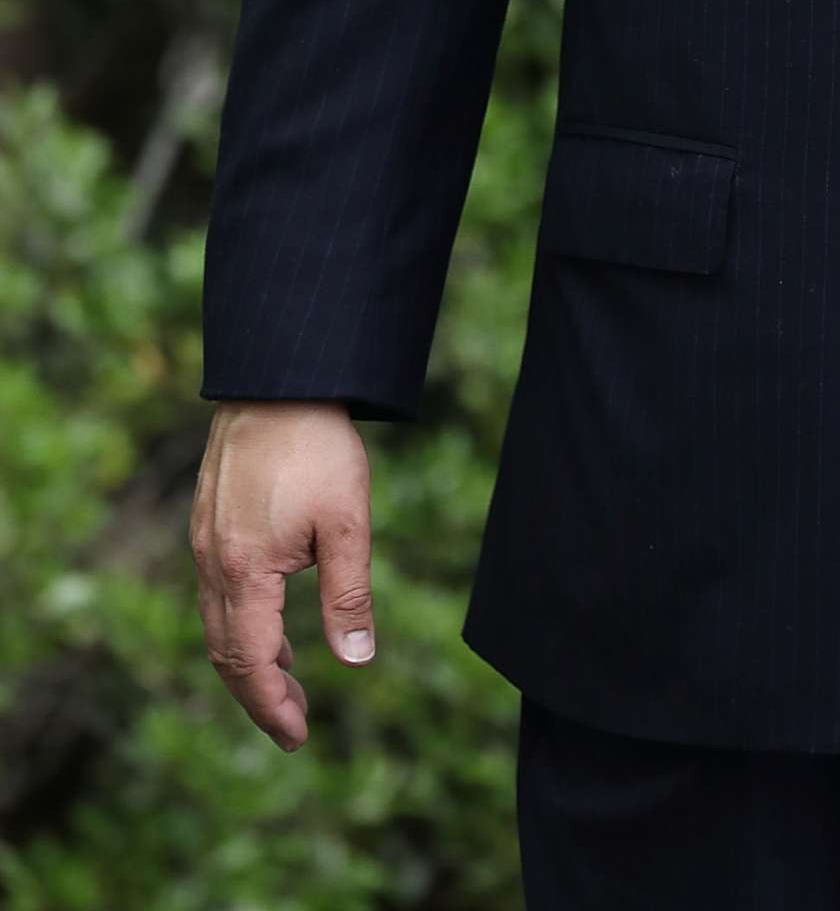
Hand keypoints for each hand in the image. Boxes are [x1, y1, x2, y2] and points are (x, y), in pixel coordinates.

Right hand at [189, 401, 377, 751]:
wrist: (277, 381)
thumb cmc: (318, 447)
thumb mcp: (347, 523)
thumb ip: (348, 595)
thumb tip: (356, 661)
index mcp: (244, 571)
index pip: (250, 662)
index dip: (273, 705)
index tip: (298, 738)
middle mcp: (212, 563)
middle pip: (226, 652)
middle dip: (260, 694)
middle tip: (295, 725)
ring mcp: (204, 542)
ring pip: (217, 624)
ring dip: (250, 660)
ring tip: (289, 683)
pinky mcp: (208, 522)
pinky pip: (217, 593)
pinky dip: (241, 624)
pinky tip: (273, 626)